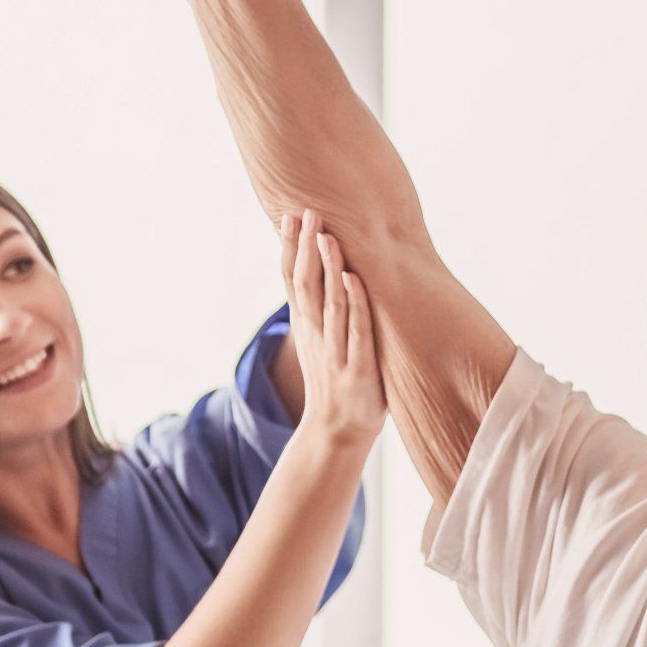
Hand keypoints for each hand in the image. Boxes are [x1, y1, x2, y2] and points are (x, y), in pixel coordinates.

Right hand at [281, 208, 385, 446]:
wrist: (336, 434)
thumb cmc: (335, 381)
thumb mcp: (320, 343)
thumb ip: (320, 309)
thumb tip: (324, 271)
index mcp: (307, 327)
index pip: (293, 280)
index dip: (291, 248)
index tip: (289, 214)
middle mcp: (316, 336)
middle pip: (306, 285)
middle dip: (305, 248)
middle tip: (305, 212)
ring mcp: (335, 353)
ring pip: (329, 304)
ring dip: (328, 269)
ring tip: (327, 237)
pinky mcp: (357, 371)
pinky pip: (356, 332)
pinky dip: (354, 305)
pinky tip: (354, 280)